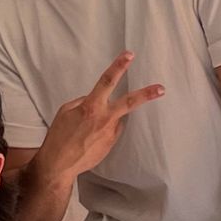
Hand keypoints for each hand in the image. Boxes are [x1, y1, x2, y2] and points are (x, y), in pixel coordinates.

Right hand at [40, 54, 163, 187]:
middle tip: (161, 89)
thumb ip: (83, 101)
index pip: (107, 81)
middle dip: (146, 94)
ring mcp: (110, 134)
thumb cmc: (58, 136)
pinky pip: (110, 131)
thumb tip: (94, 99)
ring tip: (86, 131)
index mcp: (91, 107)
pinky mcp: (111, 145)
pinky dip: (102, 131)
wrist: (60, 164)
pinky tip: (89, 139)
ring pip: (115, 118)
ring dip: (105, 120)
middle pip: (129, 102)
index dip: (118, 66)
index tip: (129, 55)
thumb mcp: (66, 111)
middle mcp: (104, 119)